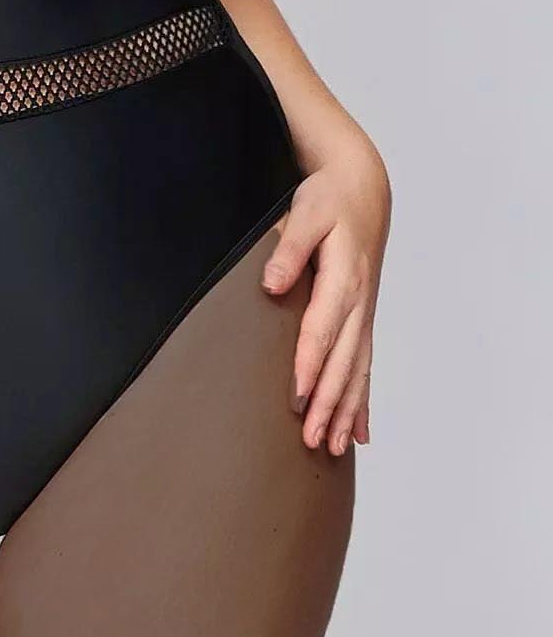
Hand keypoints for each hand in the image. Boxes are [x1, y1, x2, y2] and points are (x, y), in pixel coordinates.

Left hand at [259, 136, 390, 455]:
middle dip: (328, 403)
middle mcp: (358, 302)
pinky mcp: (363, 317)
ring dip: (345, 410)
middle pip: (342, 361)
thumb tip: (271, 285)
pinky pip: (365, 365)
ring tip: (332, 447)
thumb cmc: (329, 200)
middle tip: (312, 440)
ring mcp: (364, 313)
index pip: (322, 329)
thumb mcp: (305, 213)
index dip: (310, 364)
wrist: (363, 189)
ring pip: (356, 371)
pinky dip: (362, 400)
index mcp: (342, 278)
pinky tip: (359, 432)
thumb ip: (288, 249)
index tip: (298, 396)